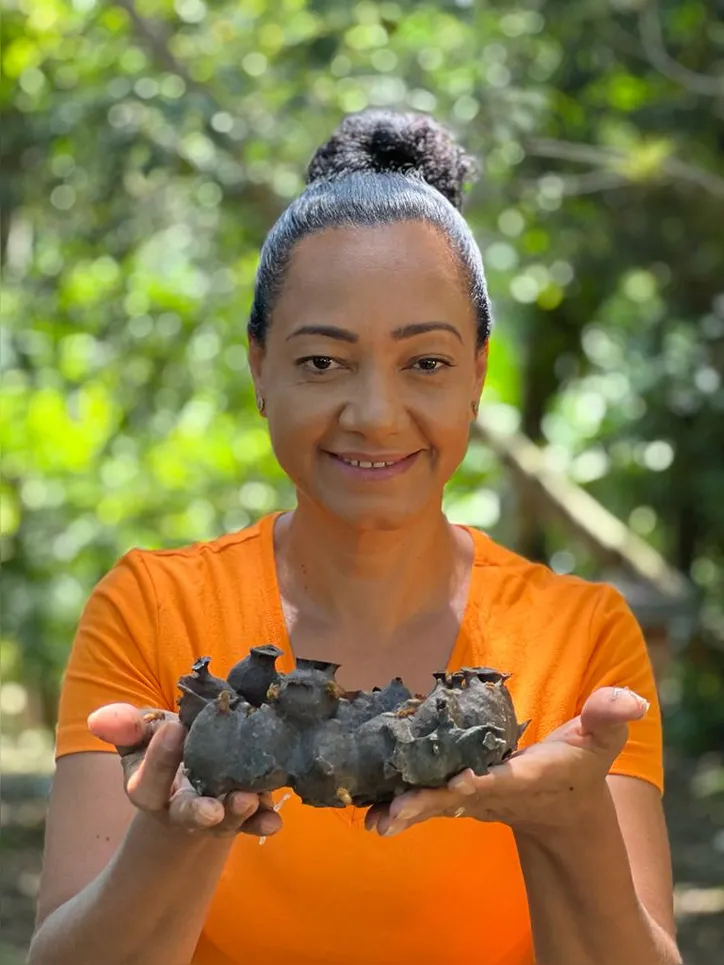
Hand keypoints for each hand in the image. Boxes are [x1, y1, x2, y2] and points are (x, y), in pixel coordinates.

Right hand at [88, 703, 282, 838]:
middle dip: (198, 812)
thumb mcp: (144, 733)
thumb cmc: (166, 743)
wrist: (195, 759)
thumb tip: (99, 719)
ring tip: (248, 800)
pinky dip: (263, 819)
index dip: (158, 759)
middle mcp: (180, 807)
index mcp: (148, 789)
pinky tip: (275, 818)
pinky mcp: (243, 813)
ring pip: (224, 820)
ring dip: (237, 813)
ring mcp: (214, 812)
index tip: (173, 727)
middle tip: (212, 809)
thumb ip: (126, 726)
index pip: (147, 783)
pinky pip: (253, 821)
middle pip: (186, 815)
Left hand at [365, 686, 649, 837]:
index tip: (461, 783)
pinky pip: (425, 802)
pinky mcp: (456, 798)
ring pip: (436, 806)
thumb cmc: (580, 763)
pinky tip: (369, 812)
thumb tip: (632, 700)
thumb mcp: (602, 738)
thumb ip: (609, 715)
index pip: (505, 778)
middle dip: (428, 803)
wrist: (562, 807)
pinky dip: (399, 807)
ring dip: (406, 812)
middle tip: (394, 812)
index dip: (484, 781)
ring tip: (375, 821)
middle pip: (459, 798)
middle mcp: (497, 792)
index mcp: (530, 776)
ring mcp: (473, 800)